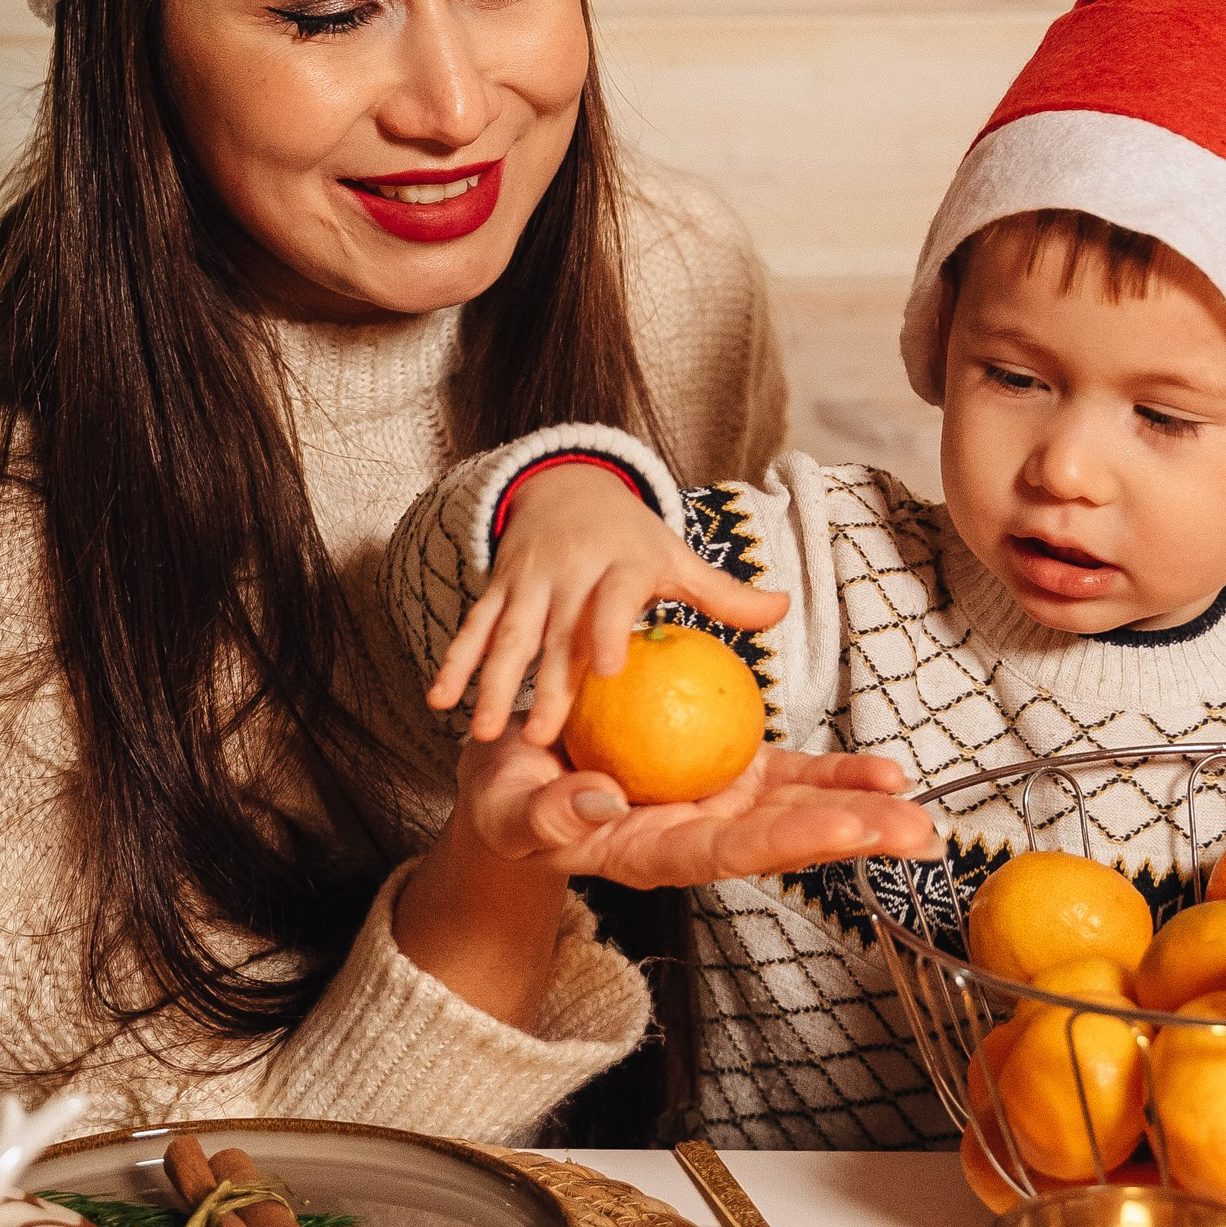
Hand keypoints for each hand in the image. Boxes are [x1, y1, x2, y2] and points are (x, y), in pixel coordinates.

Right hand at [430, 460, 791, 745]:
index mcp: (621, 565)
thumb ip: (725, 595)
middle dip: (545, 681)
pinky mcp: (498, 587)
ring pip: (507, 634)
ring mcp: (528, 580)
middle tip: (540, 739)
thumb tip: (785, 609)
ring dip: (491, 682)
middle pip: (556, 630)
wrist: (569, 487)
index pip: (615, 595)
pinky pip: (473, 627)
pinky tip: (440, 702)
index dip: (608, 627)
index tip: (605, 669)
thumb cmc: (634, 544)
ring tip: (483, 733)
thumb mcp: (677, 560)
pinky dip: (454, 662)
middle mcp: (571, 571)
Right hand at [456, 725, 922, 888]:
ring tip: (916, 804)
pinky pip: (784, 772)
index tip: (844, 832)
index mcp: (649, 854)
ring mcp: (713, 803)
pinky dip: (832, 772)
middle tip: (916, 831)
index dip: (787, 843)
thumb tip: (599, 800)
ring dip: (859, 806)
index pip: (725, 853)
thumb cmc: (505, 799)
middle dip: (850, 835)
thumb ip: (548, 814)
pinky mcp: (721, 771)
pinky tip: (883, 773)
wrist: (514, 777)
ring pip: (796, 806)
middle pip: (780, 838)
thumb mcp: (507, 807)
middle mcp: (694, 835)